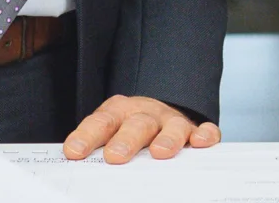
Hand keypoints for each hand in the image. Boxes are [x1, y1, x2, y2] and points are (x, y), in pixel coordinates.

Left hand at [63, 96, 220, 163]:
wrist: (158, 111)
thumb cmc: (128, 130)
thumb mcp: (109, 132)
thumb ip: (96, 147)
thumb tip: (74, 166)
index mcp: (118, 113)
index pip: (101, 122)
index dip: (87, 135)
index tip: (75, 151)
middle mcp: (145, 114)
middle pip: (136, 124)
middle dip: (126, 140)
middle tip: (116, 156)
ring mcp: (171, 121)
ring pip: (171, 126)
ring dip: (166, 139)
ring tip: (160, 152)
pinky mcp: (195, 130)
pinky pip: (204, 130)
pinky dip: (204, 135)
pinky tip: (199, 142)